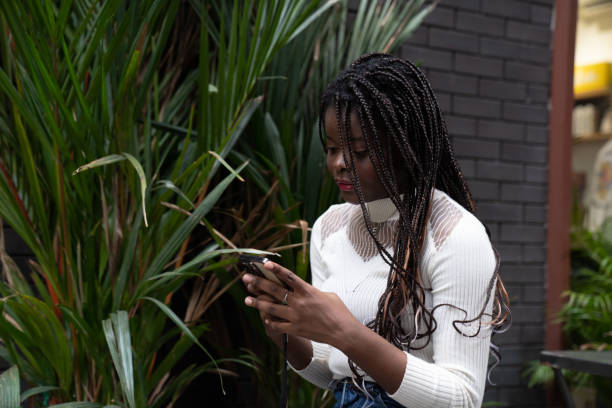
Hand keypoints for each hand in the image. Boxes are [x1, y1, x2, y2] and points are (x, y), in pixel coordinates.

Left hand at [242, 261, 359, 347]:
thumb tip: (303, 289)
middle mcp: (299, 302)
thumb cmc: (338, 312)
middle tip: (246, 278)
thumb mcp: (327, 295)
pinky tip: (265, 319)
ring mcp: (296, 316)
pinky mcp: (295, 329)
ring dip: (257, 303)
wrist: (342, 332)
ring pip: (271, 308)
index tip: (265, 263)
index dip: (276, 269)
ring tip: (247, 299)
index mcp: (308, 291)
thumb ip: (312, 291)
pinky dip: (271, 322)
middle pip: (274, 290)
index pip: (288, 276)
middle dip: (258, 283)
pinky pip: (278, 325)